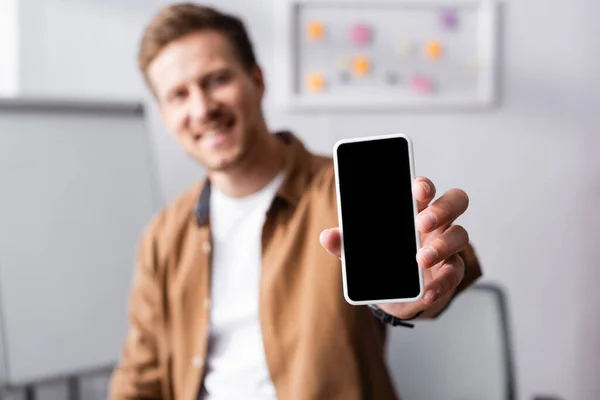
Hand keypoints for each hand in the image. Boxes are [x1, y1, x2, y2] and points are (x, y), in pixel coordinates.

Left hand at [320, 177, 469, 318]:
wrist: (393, 294)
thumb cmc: (381, 259)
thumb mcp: (359, 251)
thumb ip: (344, 243)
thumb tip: (327, 236)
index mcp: (413, 209)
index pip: (424, 188)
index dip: (423, 185)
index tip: (417, 190)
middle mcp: (435, 222)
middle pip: (455, 201)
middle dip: (442, 208)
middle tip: (421, 222)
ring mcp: (446, 245)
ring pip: (460, 235)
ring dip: (442, 245)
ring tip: (421, 259)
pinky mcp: (451, 271)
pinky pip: (455, 272)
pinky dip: (442, 283)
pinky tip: (427, 292)